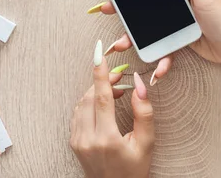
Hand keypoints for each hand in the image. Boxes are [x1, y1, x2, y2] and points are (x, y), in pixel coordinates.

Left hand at [70, 41, 153, 177]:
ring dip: (97, 92)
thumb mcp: (146, 143)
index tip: (99, 55)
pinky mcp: (74, 142)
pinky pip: (78, 113)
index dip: (101, 73)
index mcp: (107, 138)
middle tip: (120, 77)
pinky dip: (90, 102)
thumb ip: (144, 113)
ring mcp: (78, 141)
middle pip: (91, 97)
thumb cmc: (133, 170)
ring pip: (82, 103)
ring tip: (116, 92)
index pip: (102, 97)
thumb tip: (139, 85)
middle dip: (104, 82)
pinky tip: (104, 104)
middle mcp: (88, 139)